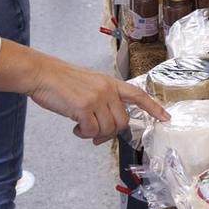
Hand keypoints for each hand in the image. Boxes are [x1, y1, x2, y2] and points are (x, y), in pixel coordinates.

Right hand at [27, 57, 168, 141]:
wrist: (42, 74)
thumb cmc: (61, 82)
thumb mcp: (89, 85)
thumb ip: (102, 101)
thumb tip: (106, 126)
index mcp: (110, 83)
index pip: (138, 95)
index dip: (153, 107)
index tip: (166, 117)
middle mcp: (107, 89)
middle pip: (122, 121)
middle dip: (110, 132)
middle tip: (95, 135)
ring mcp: (96, 97)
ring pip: (107, 128)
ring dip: (94, 134)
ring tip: (81, 128)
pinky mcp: (84, 107)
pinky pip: (91, 131)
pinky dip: (83, 134)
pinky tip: (75, 127)